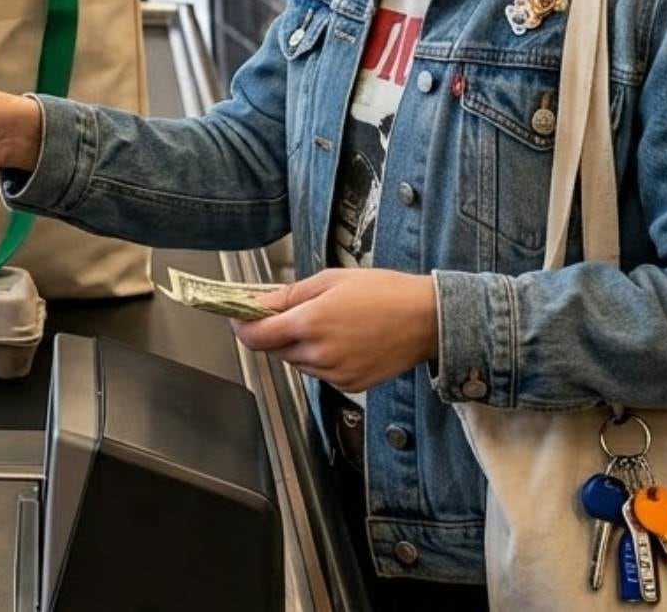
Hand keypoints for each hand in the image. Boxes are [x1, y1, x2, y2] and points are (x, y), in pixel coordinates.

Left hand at [234, 269, 439, 395]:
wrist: (427, 319)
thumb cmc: (385, 293)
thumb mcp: (330, 280)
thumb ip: (287, 295)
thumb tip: (255, 303)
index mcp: (310, 323)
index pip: (256, 336)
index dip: (241, 325)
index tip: (239, 316)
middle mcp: (319, 354)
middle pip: (274, 349)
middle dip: (274, 331)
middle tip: (291, 310)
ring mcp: (335, 373)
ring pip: (296, 362)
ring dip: (298, 345)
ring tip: (326, 322)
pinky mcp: (349, 385)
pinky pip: (319, 373)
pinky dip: (319, 358)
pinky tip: (341, 339)